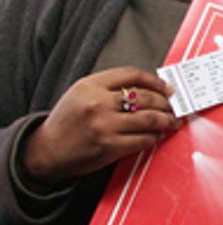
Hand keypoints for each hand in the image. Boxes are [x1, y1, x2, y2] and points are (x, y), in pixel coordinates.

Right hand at [21, 67, 177, 186]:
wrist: (47, 150)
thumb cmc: (67, 121)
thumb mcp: (81, 94)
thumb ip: (109, 88)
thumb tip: (149, 88)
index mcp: (90, 85)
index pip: (132, 75)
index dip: (155, 81)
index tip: (167, 87)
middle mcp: (97, 103)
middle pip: (146, 97)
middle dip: (166, 102)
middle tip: (174, 106)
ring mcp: (104, 125)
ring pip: (149, 118)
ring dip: (167, 120)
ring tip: (173, 121)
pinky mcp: (110, 146)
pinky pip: (144, 139)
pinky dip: (156, 137)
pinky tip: (158, 135)